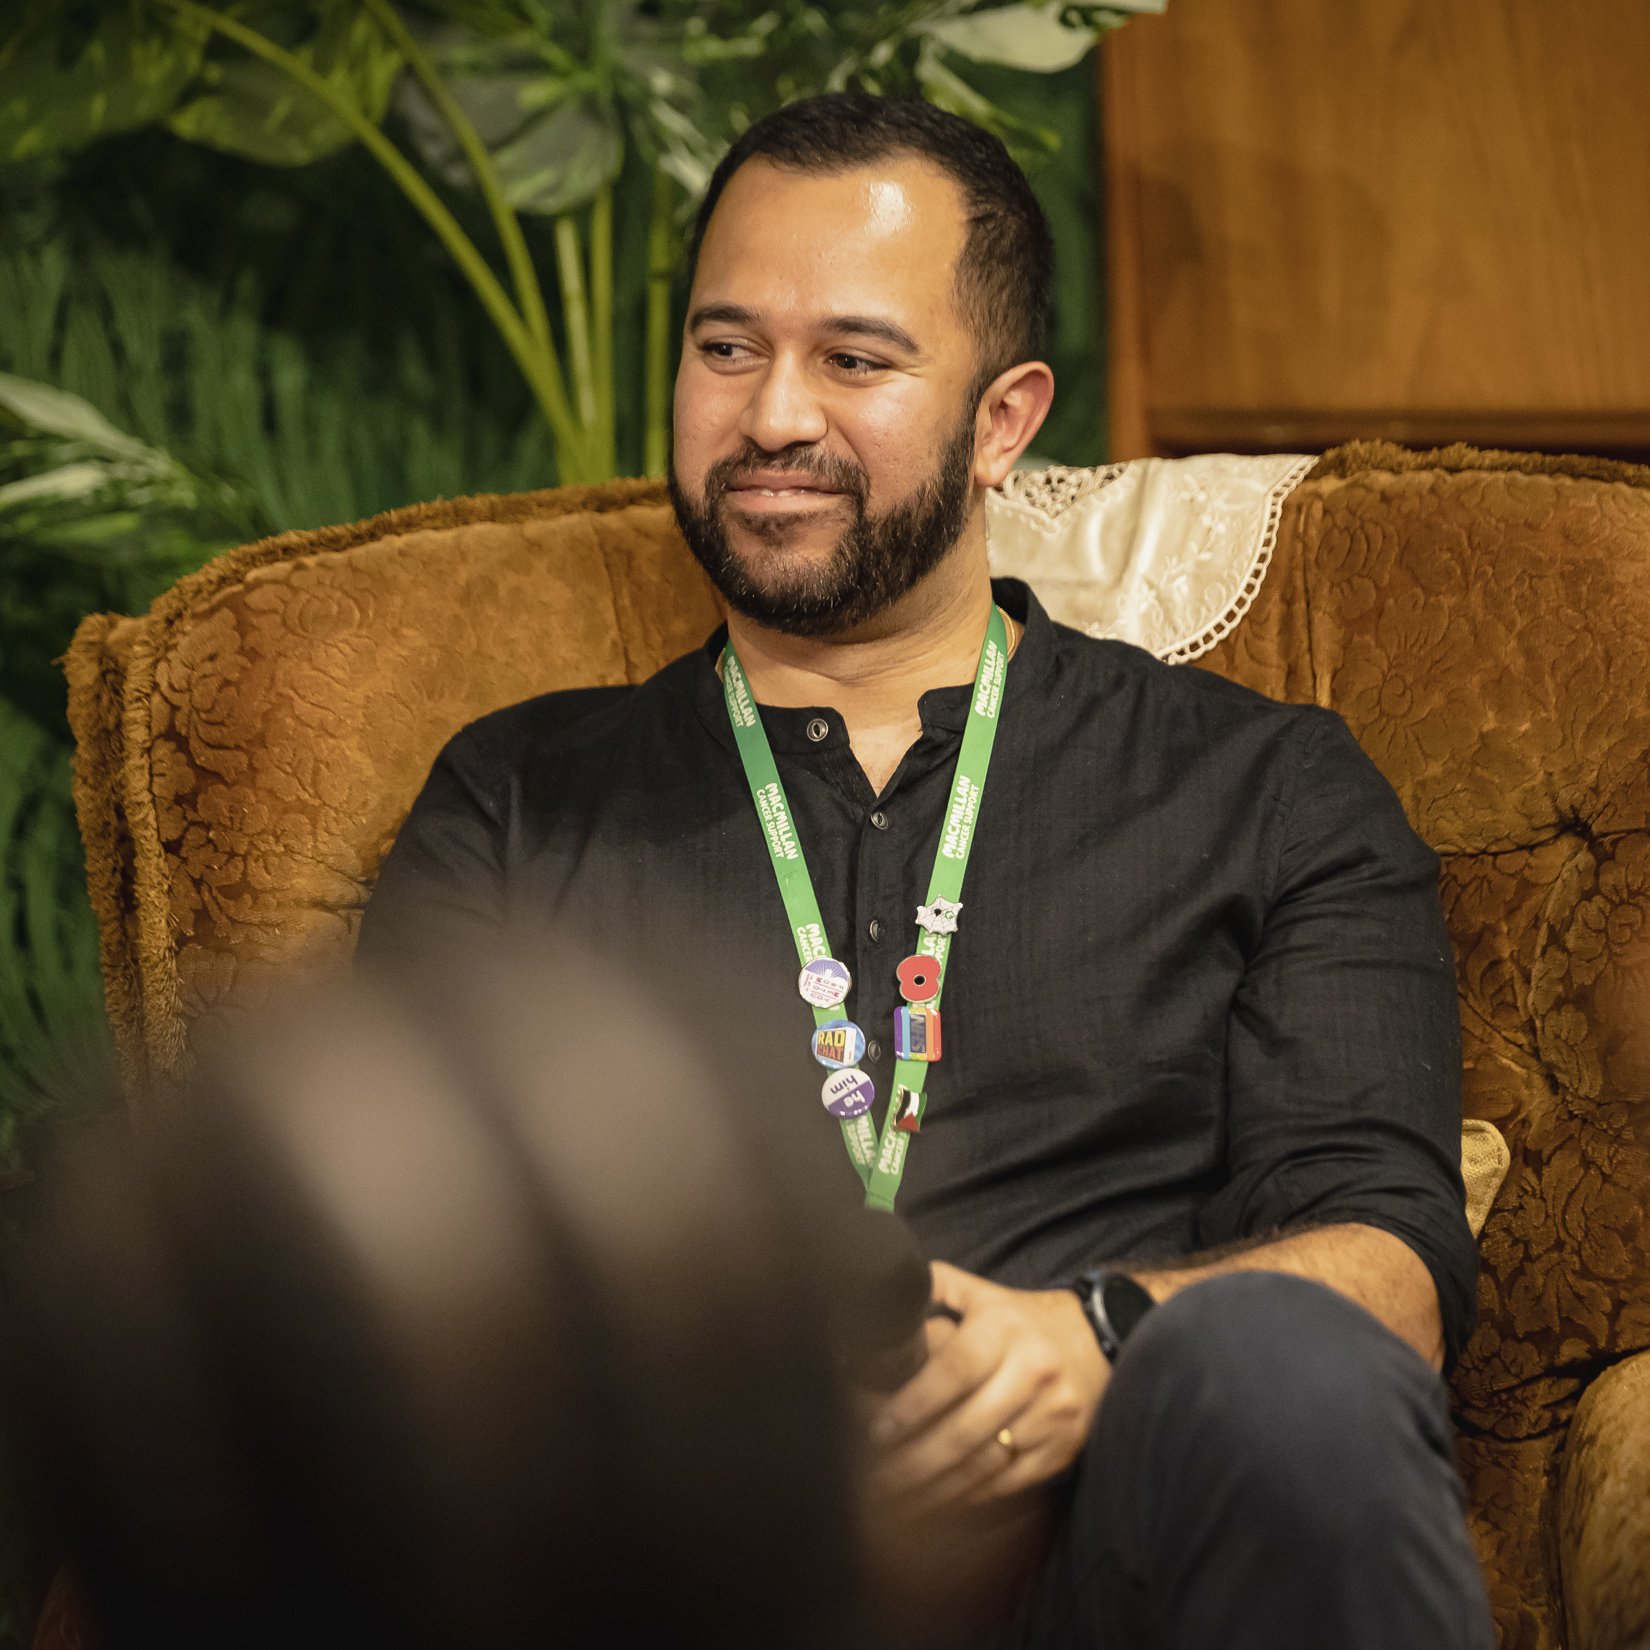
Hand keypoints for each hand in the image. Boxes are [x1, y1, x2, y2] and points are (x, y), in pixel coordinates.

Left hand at [866, 1261, 1107, 1511]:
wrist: (1099, 1339)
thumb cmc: (1024, 1319)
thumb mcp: (983, 1293)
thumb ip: (936, 1287)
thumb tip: (888, 1294)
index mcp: (1004, 1329)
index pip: (953, 1371)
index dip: (912, 1405)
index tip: (879, 1431)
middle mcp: (1032, 1370)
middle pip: (964, 1428)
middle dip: (914, 1461)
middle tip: (876, 1479)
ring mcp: (1052, 1413)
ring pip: (985, 1462)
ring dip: (936, 1487)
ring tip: (898, 1499)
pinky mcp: (1063, 1445)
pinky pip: (1010, 1480)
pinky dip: (972, 1496)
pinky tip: (941, 1502)